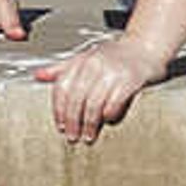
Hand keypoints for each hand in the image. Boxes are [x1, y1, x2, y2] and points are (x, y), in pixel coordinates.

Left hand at [37, 33, 166, 143]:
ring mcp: (114, 71)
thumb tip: (38, 76)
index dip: (58, 110)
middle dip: (73, 122)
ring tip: (88, 136)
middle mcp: (96, 64)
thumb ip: (63, 69)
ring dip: (89, 125)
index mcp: (83, 60)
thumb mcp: (87, 58)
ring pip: (94, 105)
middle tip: (72, 137)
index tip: (60, 126)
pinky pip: (115, 104)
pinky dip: (110, 116)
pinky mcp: (132, 80)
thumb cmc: (116, 56)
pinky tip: (108, 120)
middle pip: (76, 99)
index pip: (62, 88)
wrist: (147, 47)